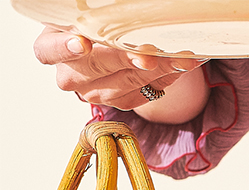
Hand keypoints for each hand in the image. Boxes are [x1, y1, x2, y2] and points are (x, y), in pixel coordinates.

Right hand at [33, 26, 202, 110]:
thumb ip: (101, 11)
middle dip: (124, 61)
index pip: (48, 52)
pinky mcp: (121, 102)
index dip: (64, 48)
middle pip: (95, 70)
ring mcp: (95, 92)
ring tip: (179, 58)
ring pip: (125, 85)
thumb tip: (121, 7)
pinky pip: (144, 94)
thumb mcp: (96, 11)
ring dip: (156, 71)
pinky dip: (166, 78)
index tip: (83, 43)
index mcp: (53, 46)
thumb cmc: (100, 19)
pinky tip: (181, 65)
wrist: (119, 39)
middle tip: (148, 56)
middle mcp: (71, 74)